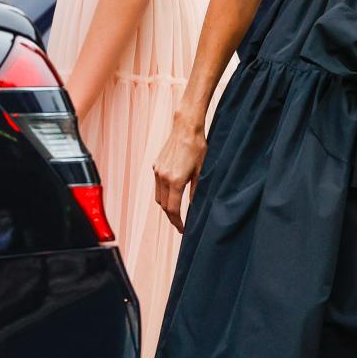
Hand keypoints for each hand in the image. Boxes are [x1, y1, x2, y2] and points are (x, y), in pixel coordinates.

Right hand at [154, 117, 206, 232]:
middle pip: (164, 206)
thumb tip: (195, 207)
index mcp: (175, 181)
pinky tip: (172, 193)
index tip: (183, 230)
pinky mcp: (156, 165)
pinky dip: (163, 193)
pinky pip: (157, 185)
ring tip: (176, 211)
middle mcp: (163, 177)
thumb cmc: (198, 147)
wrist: (185, 128)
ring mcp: (157, 171)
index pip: (173, 210)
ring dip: (166, 206)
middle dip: (172, 217)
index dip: (178, 222)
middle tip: (180, 223)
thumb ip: (196, 191)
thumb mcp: (201, 171)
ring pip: (158, 197)